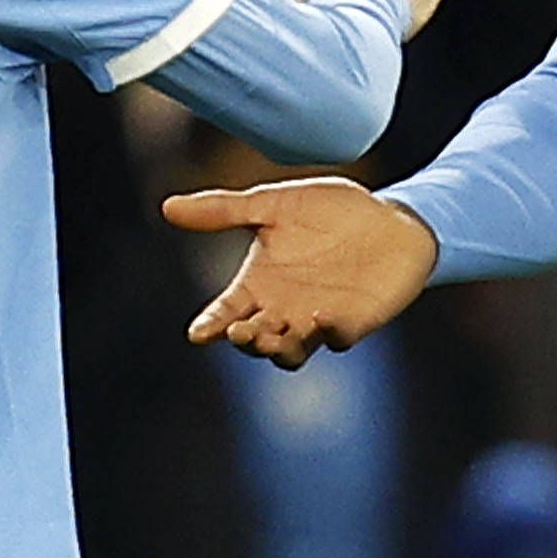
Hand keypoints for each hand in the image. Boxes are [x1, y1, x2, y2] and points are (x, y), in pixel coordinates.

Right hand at [169, 178, 441, 367]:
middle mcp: (282, 310)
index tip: (198, 333)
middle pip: (254, 339)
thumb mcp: (272, 205)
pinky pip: (336, 339)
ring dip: (277, 349)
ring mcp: (316, 321)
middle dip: (245, 339)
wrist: (389, 218)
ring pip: (289, 352)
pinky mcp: (352, 323)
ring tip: (270, 337)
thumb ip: (224, 210)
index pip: (226, 311)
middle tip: (240, 331)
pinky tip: (321, 317)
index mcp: (258, 285)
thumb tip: (167, 207)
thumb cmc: (329, 212)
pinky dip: (327, 333)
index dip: (211, 325)